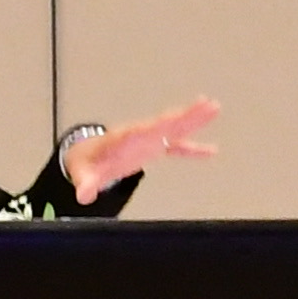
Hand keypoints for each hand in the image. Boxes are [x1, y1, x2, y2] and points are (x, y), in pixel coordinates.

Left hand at [65, 95, 223, 198]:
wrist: (87, 155)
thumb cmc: (85, 163)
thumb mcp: (83, 174)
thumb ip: (86, 183)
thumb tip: (84, 196)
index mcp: (123, 137)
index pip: (142, 130)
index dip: (157, 125)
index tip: (174, 118)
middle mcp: (139, 134)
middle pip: (166, 122)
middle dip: (185, 114)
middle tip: (206, 103)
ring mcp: (148, 139)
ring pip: (175, 128)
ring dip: (194, 119)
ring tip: (214, 108)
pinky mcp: (153, 147)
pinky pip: (177, 147)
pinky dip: (194, 149)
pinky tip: (213, 151)